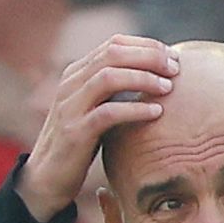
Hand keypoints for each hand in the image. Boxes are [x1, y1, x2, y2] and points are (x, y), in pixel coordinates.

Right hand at [18, 36, 176, 222]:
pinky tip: (156, 112)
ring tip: (168, 87)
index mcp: (77, 73)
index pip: (115, 44)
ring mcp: (71, 106)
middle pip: (113, 54)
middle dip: (149, 56)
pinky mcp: (75, 132)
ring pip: (109, 77)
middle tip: (176, 68)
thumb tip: (155, 76)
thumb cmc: (80, 144)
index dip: (147, 46)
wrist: (46, 178)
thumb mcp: (94, 109)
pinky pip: (108, 113)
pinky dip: (135, 109)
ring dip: (143, 78)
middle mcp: (71, 83)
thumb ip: (114, 91)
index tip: (174, 56)